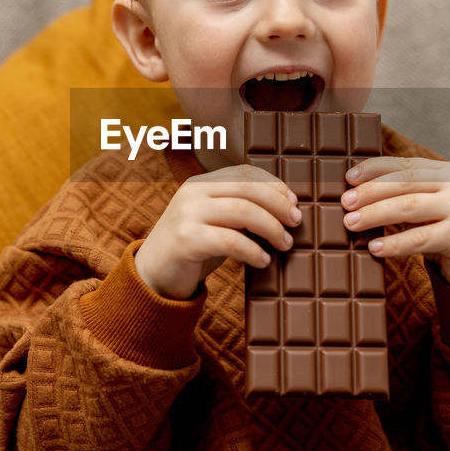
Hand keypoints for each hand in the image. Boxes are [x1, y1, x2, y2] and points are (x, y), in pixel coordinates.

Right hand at [136, 164, 300, 298]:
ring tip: (284, 244)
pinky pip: (229, 240)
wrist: (152, 277)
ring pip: (242, 211)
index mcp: (200, 184)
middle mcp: (192, 193)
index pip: (245, 173)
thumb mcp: (215, 223)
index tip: (294, 202)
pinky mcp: (185, 240)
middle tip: (296, 222)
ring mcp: (187, 214)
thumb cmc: (192, 250)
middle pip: (248, 189)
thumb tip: (286, 208)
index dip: (274, 185)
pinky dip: (252, 251)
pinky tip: (263, 261)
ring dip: (271, 228)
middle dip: (278, 205)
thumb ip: (239, 212)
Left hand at [340, 157, 449, 291]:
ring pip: (409, 207)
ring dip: (375, 214)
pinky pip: (421, 238)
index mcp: (447, 171)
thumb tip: (355, 191)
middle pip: (405, 183)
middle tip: (345, 203)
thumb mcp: (430, 206)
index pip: (405, 165)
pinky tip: (375, 248)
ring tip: (351, 223)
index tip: (348, 178)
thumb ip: (405, 194)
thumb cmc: (447, 230)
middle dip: (370, 192)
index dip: (374, 169)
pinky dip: (395, 243)